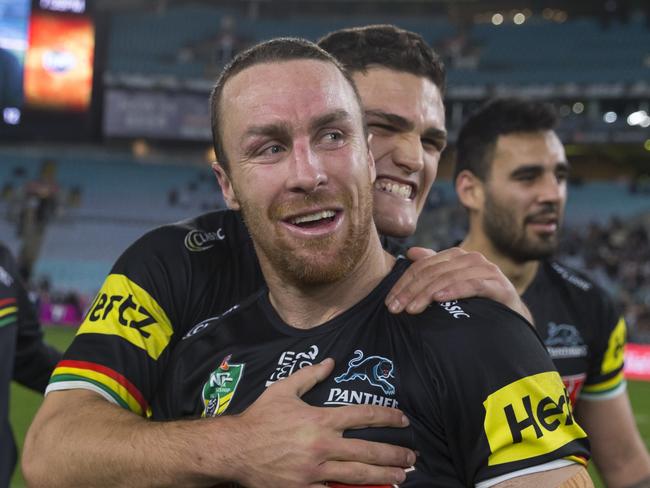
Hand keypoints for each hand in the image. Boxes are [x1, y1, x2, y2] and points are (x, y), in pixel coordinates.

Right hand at [226, 358, 414, 487]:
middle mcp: (322, 445)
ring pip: (357, 475)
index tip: (403, 420)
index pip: (362, 415)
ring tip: (401, 477)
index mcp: (319, 419)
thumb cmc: (260, 417)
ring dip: (383, 476)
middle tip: (412, 456)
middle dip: (394, 453)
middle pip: (367, 450)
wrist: (235, 449)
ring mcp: (314, 471)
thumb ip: (310, 375)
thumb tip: (331, 362)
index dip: (387, 417)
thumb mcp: (283, 389)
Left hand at [385, 247, 532, 322]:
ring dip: (427, 293)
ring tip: (412, 309)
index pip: (422, 267)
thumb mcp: (451, 284)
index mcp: (456, 257)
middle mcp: (470, 259)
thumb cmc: (477, 301)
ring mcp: (486, 270)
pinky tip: (439, 299)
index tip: (389, 302)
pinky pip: (473, 285)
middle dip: (411, 291)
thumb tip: (411, 252)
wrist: (511, 317)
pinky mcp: (499, 285)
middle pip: (432, 272)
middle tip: (395, 309)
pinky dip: (454, 290)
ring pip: (448, 278)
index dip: (403, 283)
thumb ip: (432, 267)